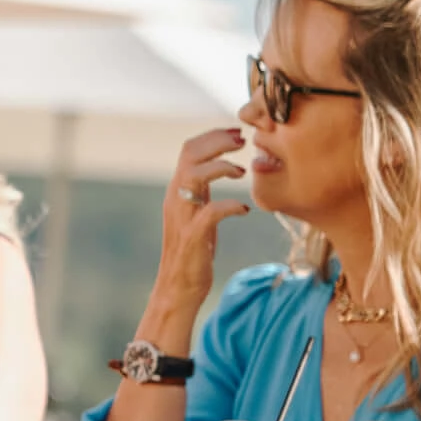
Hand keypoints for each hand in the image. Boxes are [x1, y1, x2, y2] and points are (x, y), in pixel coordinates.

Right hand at [148, 128, 252, 337]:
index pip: (189, 149)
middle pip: (191, 154)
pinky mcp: (193, 236)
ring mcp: (182, 216)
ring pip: (195, 175)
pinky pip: (211, 211)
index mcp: (177, 190)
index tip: (238, 132)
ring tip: (242, 170)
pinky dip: (230, 205)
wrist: (178, 288)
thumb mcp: (197, 213)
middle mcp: (176, 198)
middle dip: (218, 142)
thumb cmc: (194, 252)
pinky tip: (245, 208)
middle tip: (244, 140)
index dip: (213, 136)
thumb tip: (221, 168)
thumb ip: (203, 191)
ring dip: (222, 166)